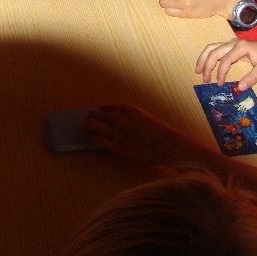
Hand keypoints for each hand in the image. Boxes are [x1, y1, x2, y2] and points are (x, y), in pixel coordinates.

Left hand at [85, 105, 202, 163]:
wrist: (167, 145)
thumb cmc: (157, 131)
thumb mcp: (142, 116)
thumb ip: (127, 116)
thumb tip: (112, 119)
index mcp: (126, 109)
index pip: (103, 108)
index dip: (100, 115)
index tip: (100, 120)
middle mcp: (119, 118)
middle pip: (93, 115)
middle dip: (90, 120)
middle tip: (91, 126)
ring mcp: (116, 132)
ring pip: (90, 126)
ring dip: (90, 130)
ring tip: (92, 134)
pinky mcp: (116, 147)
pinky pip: (96, 140)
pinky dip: (94, 140)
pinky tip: (99, 142)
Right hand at [195, 39, 256, 89]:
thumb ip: (252, 78)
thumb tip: (240, 88)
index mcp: (241, 47)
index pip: (226, 60)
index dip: (221, 73)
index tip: (220, 84)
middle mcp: (233, 42)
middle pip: (214, 51)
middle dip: (207, 66)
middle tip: (205, 80)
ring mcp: (230, 42)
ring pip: (211, 47)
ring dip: (203, 59)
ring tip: (197, 70)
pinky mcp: (230, 45)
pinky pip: (214, 48)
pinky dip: (207, 56)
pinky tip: (204, 65)